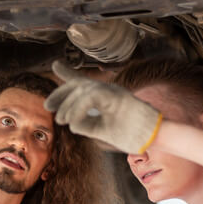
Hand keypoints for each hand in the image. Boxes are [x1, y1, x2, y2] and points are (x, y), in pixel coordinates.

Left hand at [45, 59, 161, 153]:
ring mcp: (114, 92)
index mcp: (105, 97)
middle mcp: (109, 90)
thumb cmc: (131, 135)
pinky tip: (73, 122)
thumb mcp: (102, 130)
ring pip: (83, 90)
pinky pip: (91, 97)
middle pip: (79, 83)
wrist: (154, 138)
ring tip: (61, 120)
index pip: (84, 81)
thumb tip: (70, 122)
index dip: (69, 72)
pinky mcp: (118, 98)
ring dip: (68, 106)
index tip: (56, 65)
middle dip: (60, 93)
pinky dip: (78, 110)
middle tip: (48, 106)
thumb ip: (86, 123)